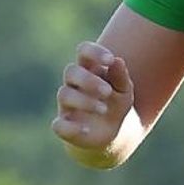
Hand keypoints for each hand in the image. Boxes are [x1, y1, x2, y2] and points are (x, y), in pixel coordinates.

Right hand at [54, 42, 133, 165]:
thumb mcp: (125, 90)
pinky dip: (71, 128)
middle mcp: (74, 84)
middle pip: (71, 71)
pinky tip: (86, 129)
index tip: (110, 60)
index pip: (83, 51)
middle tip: (107, 92)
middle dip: (88, 80)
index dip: (93, 52)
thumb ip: (121, 76)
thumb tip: (118, 61)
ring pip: (64, 95)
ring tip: (104, 109)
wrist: (114, 133)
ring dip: (85, 101)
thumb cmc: (117, 103)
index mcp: (89, 70)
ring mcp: (67, 105)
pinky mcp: (64, 126)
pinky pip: (58, 125)